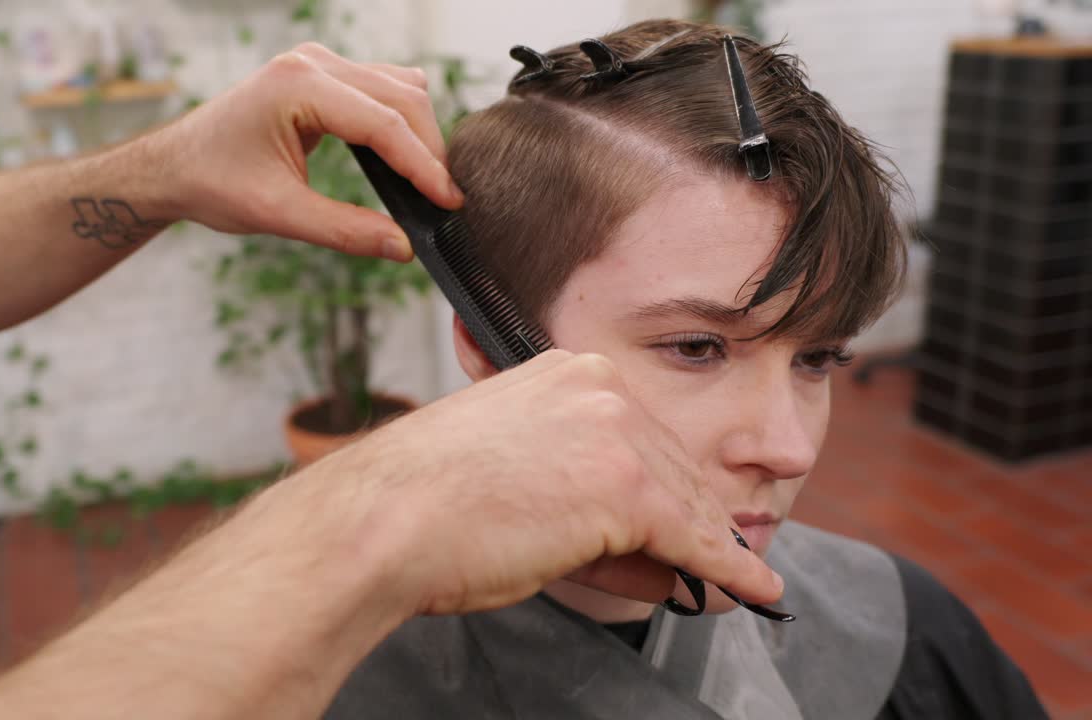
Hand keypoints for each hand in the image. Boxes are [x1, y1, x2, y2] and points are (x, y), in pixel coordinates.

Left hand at [155, 43, 461, 260]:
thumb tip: (402, 247)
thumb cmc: (212, 182)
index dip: (422, 165)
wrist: (174, 166)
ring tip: (430, 184)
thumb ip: (344, 230)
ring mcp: (319, 63)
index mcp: (297, 85)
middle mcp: (313, 62)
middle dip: (429, 149)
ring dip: (420, 133)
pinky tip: (406, 160)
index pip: (383, 122)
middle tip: (445, 200)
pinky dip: (401, 123)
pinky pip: (382, 89)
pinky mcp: (323, 76)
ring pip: (399, 88)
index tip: (449, 200)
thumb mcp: (278, 213)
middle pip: (402, 96)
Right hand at [276, 350, 784, 616]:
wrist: (387, 520)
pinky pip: (693, 538)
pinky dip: (729, 568)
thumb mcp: (512, 475)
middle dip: (690, 519)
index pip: (639, 434)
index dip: (664, 485)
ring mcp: (616, 435)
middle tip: (710, 562)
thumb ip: (582, 498)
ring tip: (737, 579)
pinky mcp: (627, 490)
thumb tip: (649, 548)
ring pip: (685, 503)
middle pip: (672, 465)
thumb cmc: (425, 502)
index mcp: (566, 372)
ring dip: (708, 548)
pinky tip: (752, 584)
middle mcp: (598, 388)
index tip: (684, 517)